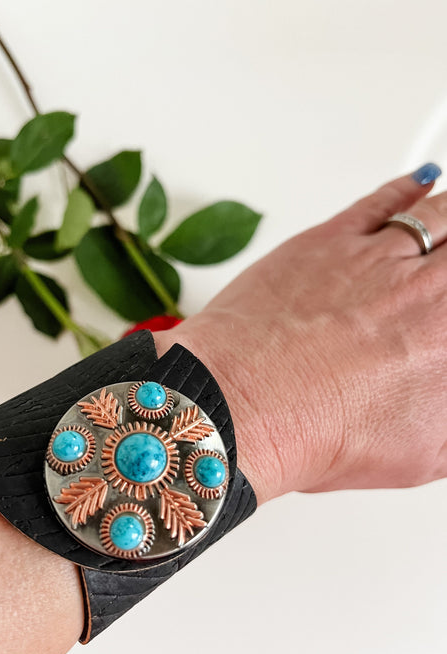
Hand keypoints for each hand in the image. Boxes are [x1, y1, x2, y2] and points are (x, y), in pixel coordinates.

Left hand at [154, 166, 446, 504]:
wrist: (244, 405)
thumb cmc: (317, 431)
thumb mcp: (419, 452)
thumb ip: (446, 416)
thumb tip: (442, 390)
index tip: (443, 320)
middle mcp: (426, 290)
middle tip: (440, 281)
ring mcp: (379, 258)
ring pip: (441, 218)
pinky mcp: (332, 239)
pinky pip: (385, 201)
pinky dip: (412, 189)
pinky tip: (424, 184)